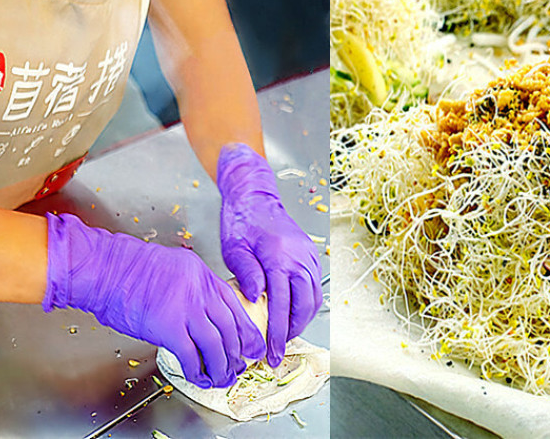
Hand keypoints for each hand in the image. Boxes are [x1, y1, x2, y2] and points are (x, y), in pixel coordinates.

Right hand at [43, 212, 264, 387]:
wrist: (106, 269)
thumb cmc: (130, 268)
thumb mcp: (176, 267)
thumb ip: (193, 287)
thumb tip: (204, 313)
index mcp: (202, 275)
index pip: (234, 305)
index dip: (246, 330)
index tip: (252, 345)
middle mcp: (200, 291)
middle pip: (230, 327)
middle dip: (238, 352)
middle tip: (238, 366)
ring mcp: (185, 309)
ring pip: (216, 344)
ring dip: (221, 366)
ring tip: (221, 377)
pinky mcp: (168, 327)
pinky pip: (191, 355)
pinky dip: (197, 371)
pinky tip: (198, 377)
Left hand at [217, 143, 322, 366]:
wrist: (256, 196)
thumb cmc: (241, 220)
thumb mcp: (234, 248)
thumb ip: (246, 274)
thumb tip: (256, 299)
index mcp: (280, 257)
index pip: (282, 306)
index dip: (278, 335)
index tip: (273, 354)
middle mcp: (300, 257)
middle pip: (305, 306)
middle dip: (294, 331)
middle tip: (278, 349)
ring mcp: (309, 255)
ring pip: (314, 297)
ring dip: (302, 319)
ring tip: (285, 334)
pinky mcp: (311, 253)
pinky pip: (315, 285)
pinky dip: (306, 303)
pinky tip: (293, 312)